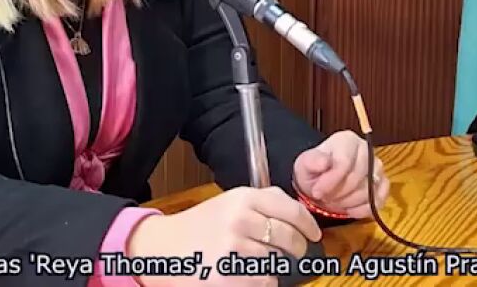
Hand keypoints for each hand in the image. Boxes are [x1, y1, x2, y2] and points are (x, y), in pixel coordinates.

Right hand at [126, 186, 321, 285]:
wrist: (162, 248)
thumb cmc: (198, 227)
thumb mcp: (228, 203)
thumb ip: (262, 202)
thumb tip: (298, 213)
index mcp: (243, 198)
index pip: (292, 211)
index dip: (309, 226)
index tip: (313, 235)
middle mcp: (240, 219)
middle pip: (290, 238)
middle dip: (297, 249)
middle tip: (294, 254)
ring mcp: (234, 247)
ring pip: (278, 261)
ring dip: (274, 266)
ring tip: (256, 262)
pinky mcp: (228, 274)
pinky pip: (265, 281)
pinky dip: (263, 281)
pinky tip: (246, 275)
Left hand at [293, 130, 389, 218]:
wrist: (322, 182)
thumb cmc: (314, 171)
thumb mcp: (305, 165)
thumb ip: (312, 161)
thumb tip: (324, 162)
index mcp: (347, 140)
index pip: (344, 162)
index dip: (330, 181)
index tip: (317, 192)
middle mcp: (366, 151)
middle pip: (357, 177)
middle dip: (338, 193)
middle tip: (325, 198)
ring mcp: (377, 168)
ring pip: (368, 191)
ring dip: (349, 202)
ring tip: (335, 201)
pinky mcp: (383, 185)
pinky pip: (378, 201)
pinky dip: (363, 209)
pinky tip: (349, 209)